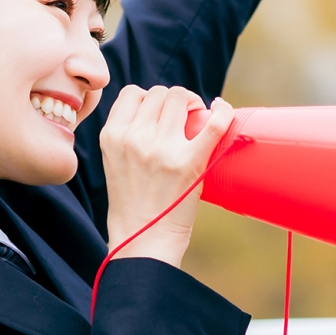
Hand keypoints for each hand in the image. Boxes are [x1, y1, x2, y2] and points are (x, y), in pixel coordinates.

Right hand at [100, 87, 235, 267]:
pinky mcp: (189, 161)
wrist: (143, 241)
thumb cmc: (133, 206)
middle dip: (174, 100)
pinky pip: (214, 122)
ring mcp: (162, 148)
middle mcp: (134, 137)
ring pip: (180, 99)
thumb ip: (127, 138)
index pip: (132, 93)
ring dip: (192, 102)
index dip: (149, 98)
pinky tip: (222, 109)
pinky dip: (223, 111)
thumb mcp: (115, 164)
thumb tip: (156, 115)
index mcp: (112, 136)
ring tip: (198, 117)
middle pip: (159, 93)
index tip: (160, 111)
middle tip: (185, 115)